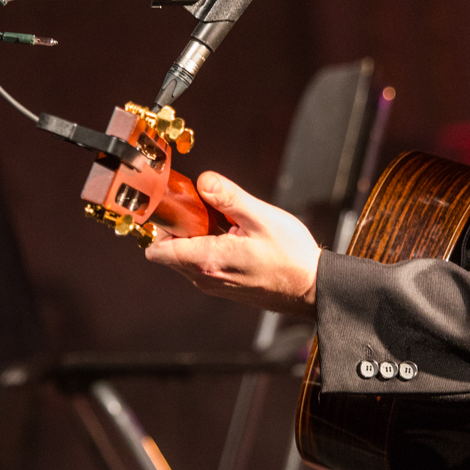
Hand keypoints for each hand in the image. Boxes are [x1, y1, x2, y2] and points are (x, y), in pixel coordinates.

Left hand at [143, 171, 320, 318]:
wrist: (311, 288)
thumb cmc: (291, 256)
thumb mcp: (260, 217)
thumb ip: (227, 198)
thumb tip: (202, 181)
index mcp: (208, 260)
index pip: (158, 250)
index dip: (160, 226)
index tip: (175, 206)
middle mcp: (204, 277)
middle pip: (169, 251)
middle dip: (180, 228)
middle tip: (206, 209)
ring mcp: (213, 284)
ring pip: (185, 258)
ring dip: (195, 238)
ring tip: (224, 223)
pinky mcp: (223, 286)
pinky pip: (201, 264)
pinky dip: (207, 248)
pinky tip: (233, 237)